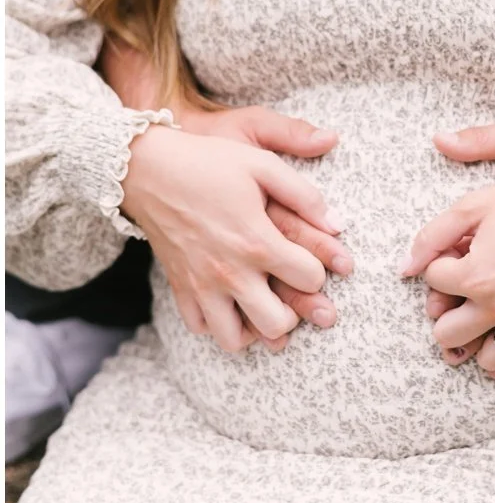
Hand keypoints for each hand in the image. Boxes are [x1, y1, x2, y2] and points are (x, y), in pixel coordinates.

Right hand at [176, 104, 352, 334]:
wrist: (148, 169)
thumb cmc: (210, 163)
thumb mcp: (264, 164)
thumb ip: (305, 195)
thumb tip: (338, 224)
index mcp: (257, 241)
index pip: (310, 279)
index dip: (320, 270)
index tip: (311, 258)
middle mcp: (229, 272)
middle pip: (276, 324)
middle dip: (295, 313)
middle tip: (292, 292)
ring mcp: (201, 285)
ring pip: (235, 339)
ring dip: (256, 328)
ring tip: (265, 305)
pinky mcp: (179, 288)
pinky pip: (201, 328)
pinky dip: (219, 324)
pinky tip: (232, 303)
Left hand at [402, 167, 494, 381]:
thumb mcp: (475, 205)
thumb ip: (432, 236)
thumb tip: (405, 269)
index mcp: (474, 277)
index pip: (433, 285)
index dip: (441, 268)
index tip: (457, 255)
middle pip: (448, 337)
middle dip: (448, 317)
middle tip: (461, 300)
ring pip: (490, 361)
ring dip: (483, 344)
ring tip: (488, 324)